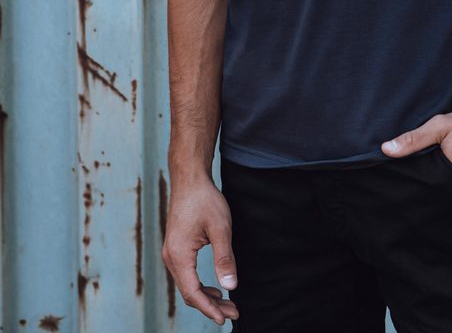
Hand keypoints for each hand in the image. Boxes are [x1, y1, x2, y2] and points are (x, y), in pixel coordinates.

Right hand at [162, 176, 239, 326]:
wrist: (190, 179)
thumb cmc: (205, 200)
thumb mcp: (221, 228)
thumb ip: (225, 258)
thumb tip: (230, 288)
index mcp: (179, 255)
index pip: (193, 292)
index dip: (209, 309)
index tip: (225, 319)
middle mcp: (171, 257)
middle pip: (189, 292)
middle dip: (211, 306)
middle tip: (234, 313)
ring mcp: (172, 253)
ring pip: (188, 285)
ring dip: (206, 297)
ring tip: (228, 304)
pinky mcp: (176, 248)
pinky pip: (187, 275)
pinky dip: (200, 285)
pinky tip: (215, 288)